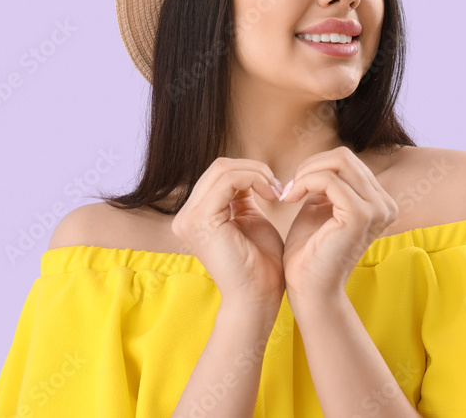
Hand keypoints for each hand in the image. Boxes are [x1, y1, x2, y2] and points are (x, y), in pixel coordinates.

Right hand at [171, 157, 285, 315]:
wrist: (259, 297)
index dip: (251, 172)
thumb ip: (244, 196)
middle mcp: (186, 216)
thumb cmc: (261, 265)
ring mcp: (189, 218)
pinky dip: (254, 179)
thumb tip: (248, 173)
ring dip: (257, 173)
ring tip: (276, 191)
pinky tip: (272, 195)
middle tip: (279, 187)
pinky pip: (228, 180)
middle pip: (219, 167)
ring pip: (223, 169)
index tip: (277, 188)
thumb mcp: (250, 219)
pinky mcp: (201, 219)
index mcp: (197, 215)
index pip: (220, 174)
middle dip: (254, 170)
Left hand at [278, 146, 398, 304]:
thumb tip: (322, 161)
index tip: (295, 187)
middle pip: (345, 156)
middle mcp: (385, 204)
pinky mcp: (360, 216)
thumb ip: (326, 185)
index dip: (317, 167)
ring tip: (289, 193)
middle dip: (310, 166)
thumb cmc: (310, 253)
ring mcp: (377, 209)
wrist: (309, 290)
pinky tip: (290, 198)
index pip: (348, 161)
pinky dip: (305, 182)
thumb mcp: (320, 209)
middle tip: (289, 188)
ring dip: (306, 173)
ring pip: (338, 162)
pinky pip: (329, 180)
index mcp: (380, 202)